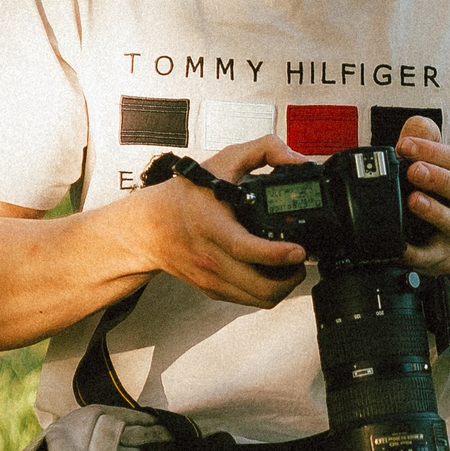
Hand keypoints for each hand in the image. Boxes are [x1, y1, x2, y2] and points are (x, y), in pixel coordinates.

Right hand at [139, 134, 310, 307]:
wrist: (149, 228)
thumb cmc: (185, 196)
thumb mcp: (224, 161)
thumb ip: (264, 150)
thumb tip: (297, 159)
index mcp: (213, 226)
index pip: (245, 248)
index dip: (277, 254)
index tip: (298, 250)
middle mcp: (212, 258)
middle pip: (261, 287)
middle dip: (292, 277)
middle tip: (301, 259)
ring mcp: (212, 278)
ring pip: (259, 299)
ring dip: (283, 287)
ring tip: (291, 268)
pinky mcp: (213, 290)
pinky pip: (248, 301)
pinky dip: (266, 291)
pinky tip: (271, 272)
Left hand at [394, 115, 449, 274]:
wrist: (440, 238)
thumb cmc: (431, 192)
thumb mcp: (428, 162)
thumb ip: (424, 140)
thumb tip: (418, 124)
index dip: (434, 150)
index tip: (406, 144)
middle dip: (439, 178)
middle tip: (413, 170)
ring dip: (434, 211)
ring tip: (413, 200)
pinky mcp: (437, 255)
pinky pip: (429, 256)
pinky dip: (415, 253)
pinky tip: (401, 245)